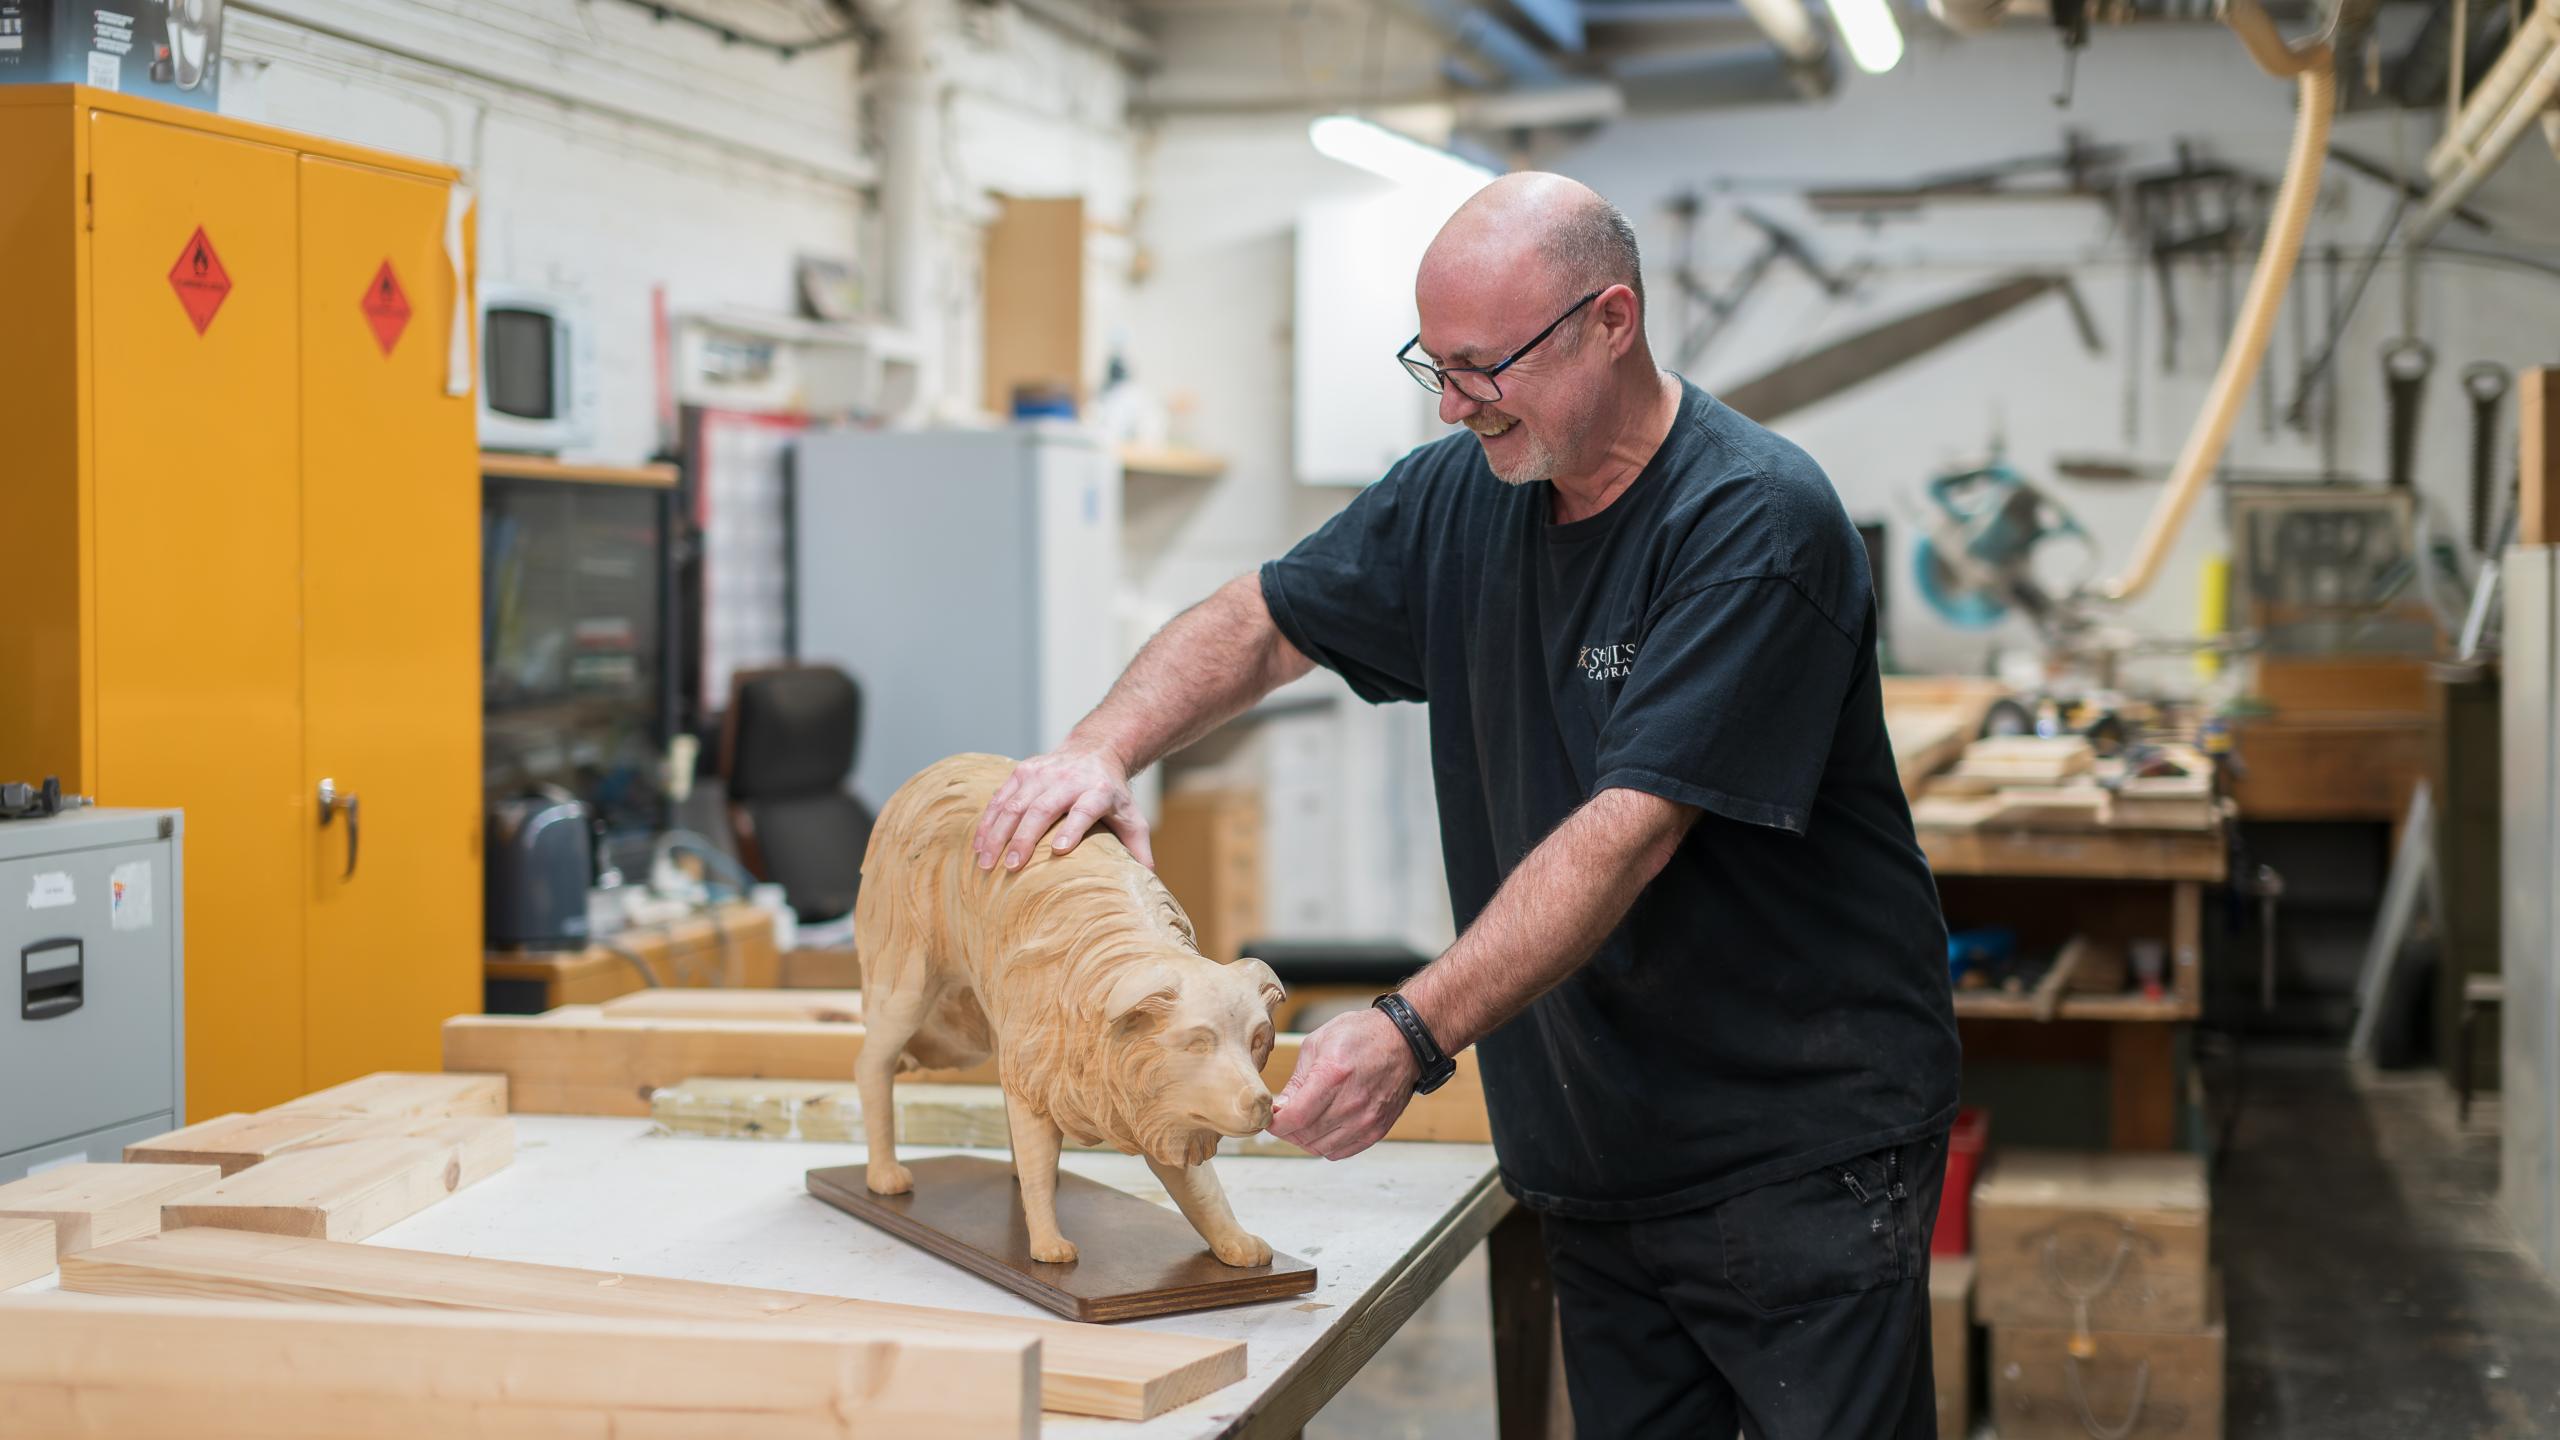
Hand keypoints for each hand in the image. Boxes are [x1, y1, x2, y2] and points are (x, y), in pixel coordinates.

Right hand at [972, 744, 1153, 871]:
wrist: (1095, 751)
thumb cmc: (1113, 794)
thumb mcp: (1132, 817)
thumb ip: (1138, 848)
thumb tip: (1148, 880)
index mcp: (1098, 791)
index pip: (1084, 809)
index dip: (1072, 828)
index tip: (1058, 851)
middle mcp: (1068, 780)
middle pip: (1042, 809)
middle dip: (1024, 839)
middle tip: (1010, 868)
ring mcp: (1042, 774)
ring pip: (1014, 804)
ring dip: (997, 835)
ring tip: (985, 863)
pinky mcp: (1022, 772)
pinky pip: (999, 799)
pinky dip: (987, 823)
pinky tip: (978, 846)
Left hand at [1266, 1008, 1419, 1159]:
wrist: (1405, 1041)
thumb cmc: (1362, 1035)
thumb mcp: (1319, 1043)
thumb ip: (1297, 1079)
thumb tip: (1279, 1107)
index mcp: (1333, 1075)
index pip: (1295, 1117)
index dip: (1275, 1123)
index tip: (1268, 1118)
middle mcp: (1352, 1102)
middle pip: (1305, 1135)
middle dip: (1286, 1131)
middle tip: (1282, 1118)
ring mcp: (1366, 1119)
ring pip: (1320, 1148)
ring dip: (1303, 1139)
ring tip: (1301, 1123)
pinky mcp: (1376, 1130)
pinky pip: (1340, 1152)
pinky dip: (1325, 1145)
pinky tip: (1322, 1128)